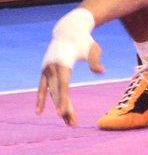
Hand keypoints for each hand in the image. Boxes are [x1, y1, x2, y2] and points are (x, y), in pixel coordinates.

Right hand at [36, 9, 103, 126]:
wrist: (70, 30)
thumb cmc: (85, 41)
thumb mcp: (93, 49)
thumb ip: (95, 61)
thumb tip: (101, 72)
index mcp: (64, 63)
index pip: (63, 86)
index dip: (63, 100)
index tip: (63, 113)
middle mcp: (53, 68)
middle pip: (58, 92)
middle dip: (64, 108)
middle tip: (72, 124)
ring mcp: (47, 70)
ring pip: (51, 92)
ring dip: (58, 106)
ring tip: (67, 121)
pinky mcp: (45, 71)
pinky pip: (42, 88)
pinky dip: (41, 99)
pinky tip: (39, 112)